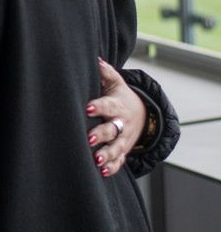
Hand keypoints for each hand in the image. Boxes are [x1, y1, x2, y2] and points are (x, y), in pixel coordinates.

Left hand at [85, 57, 146, 176]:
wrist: (143, 115)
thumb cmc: (120, 97)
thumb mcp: (116, 83)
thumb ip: (105, 72)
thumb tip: (95, 59)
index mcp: (117, 106)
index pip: (108, 105)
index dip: (98, 107)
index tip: (87, 107)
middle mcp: (121, 124)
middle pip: (112, 129)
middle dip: (102, 134)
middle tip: (89, 138)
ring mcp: (123, 139)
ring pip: (116, 148)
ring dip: (107, 155)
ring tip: (96, 160)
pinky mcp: (123, 150)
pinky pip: (119, 161)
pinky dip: (112, 168)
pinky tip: (102, 173)